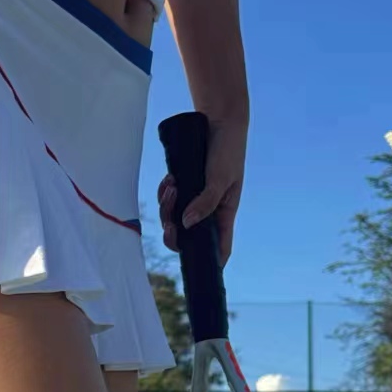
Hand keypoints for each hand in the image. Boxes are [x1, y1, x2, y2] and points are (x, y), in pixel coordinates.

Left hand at [157, 118, 245, 265]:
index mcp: (224, 213)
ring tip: (172, 185)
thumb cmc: (227, 150)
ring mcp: (194, 198)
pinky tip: (169, 180)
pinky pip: (168, 198)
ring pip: (173, 217)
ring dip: (167, 206)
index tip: (198, 270)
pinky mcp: (183, 186)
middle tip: (169, 222)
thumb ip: (206, 202)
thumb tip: (187, 225)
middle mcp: (208, 210)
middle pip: (187, 235)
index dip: (210, 262)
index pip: (219, 247)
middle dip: (174, 231)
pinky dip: (164, 192)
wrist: (218, 120)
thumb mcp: (220, 177)